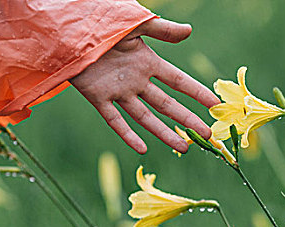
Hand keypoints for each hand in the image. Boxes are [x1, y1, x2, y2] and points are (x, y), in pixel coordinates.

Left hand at [70, 18, 218, 153]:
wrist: (69, 26)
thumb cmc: (104, 20)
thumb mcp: (137, 24)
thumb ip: (162, 30)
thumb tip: (190, 31)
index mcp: (147, 62)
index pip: (178, 81)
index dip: (196, 93)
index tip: (214, 105)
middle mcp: (136, 80)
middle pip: (167, 104)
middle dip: (187, 119)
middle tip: (207, 135)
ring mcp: (118, 91)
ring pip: (146, 117)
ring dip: (164, 132)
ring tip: (184, 147)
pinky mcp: (98, 97)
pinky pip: (115, 120)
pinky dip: (127, 134)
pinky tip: (142, 149)